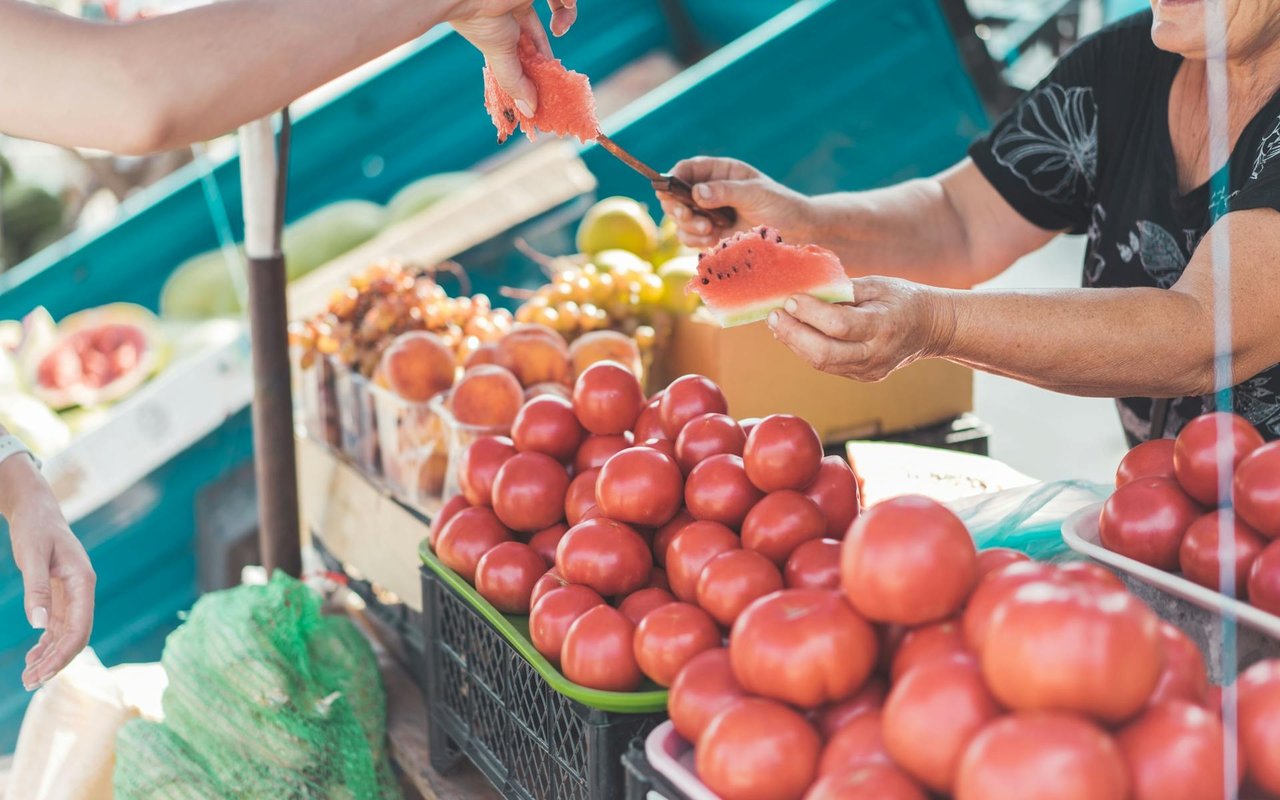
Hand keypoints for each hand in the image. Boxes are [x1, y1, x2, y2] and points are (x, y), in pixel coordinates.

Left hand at [0, 457, 93, 689]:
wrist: (36, 509)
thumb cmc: (35, 529)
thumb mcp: (32, 557)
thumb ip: (37, 590)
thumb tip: (38, 626)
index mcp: (83, 583)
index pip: (80, 628)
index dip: (62, 654)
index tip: (41, 673)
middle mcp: (82, 592)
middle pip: (75, 636)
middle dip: (55, 661)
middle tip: (29, 682)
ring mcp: (72, 594)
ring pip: (66, 634)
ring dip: (49, 656)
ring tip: (27, 677)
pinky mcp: (60, 594)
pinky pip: (57, 626)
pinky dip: (45, 643)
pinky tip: (32, 657)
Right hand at [450, 0, 576, 115]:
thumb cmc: (478, 21)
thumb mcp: (499, 55)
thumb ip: (516, 82)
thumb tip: (530, 111)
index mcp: (504, 25)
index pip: (531, 45)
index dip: (544, 62)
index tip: (554, 78)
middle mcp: (516, 8)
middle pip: (547, 28)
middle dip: (557, 47)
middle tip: (559, 62)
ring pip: (559, 6)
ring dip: (567, 18)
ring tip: (559, 26)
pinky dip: (567, 3)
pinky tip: (564, 7)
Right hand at [658, 157, 811, 247]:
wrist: (797, 231)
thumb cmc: (780, 204)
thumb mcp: (755, 192)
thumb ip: (726, 191)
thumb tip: (697, 192)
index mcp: (718, 172)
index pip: (686, 169)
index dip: (673, 177)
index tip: (670, 190)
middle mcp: (708, 191)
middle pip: (674, 195)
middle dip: (676, 207)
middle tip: (687, 215)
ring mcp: (708, 214)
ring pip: (679, 219)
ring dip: (687, 226)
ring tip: (709, 231)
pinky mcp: (711, 235)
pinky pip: (689, 237)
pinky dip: (693, 240)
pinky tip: (711, 239)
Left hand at [767, 277, 957, 381]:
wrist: (931, 328)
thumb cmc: (901, 299)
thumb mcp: (877, 285)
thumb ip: (843, 290)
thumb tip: (805, 289)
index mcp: (884, 326)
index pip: (840, 325)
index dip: (810, 313)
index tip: (790, 299)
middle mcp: (876, 353)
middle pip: (825, 353)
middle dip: (793, 334)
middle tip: (773, 315)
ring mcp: (869, 370)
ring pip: (822, 363)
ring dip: (794, 343)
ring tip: (777, 323)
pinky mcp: (862, 376)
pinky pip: (828, 366)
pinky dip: (807, 349)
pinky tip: (794, 334)